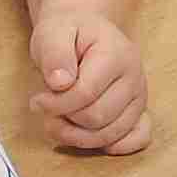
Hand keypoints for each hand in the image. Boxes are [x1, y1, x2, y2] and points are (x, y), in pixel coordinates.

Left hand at [29, 5, 149, 153]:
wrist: (85, 31)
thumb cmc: (68, 32)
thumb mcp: (53, 32)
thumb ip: (55, 53)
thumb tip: (60, 83)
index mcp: (117, 54)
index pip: (85, 94)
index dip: (55, 104)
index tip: (36, 100)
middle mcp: (135, 77)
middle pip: (97, 118)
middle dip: (65, 120)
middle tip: (46, 110)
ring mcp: (140, 97)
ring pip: (110, 134)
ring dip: (77, 136)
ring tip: (58, 120)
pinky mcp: (140, 112)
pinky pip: (138, 140)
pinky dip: (111, 145)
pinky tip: (87, 136)